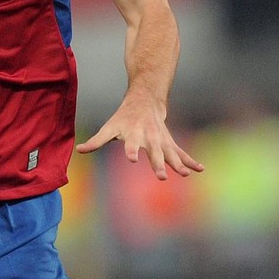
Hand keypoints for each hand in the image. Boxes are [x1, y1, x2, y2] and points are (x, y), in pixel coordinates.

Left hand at [76, 94, 202, 179]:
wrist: (145, 101)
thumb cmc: (123, 118)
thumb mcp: (109, 127)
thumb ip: (96, 141)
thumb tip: (79, 150)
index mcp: (133, 134)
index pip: (131, 144)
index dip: (131, 151)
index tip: (133, 159)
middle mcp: (149, 137)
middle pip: (154, 152)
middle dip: (158, 164)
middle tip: (161, 177)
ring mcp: (162, 140)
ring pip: (171, 153)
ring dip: (178, 164)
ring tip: (186, 175)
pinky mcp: (169, 142)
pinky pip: (181, 153)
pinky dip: (190, 161)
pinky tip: (200, 170)